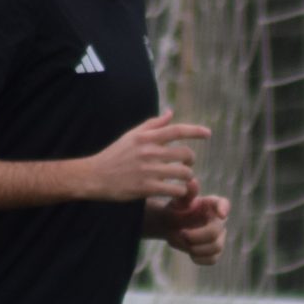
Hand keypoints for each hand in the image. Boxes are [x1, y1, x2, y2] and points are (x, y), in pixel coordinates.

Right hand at [82, 108, 210, 201]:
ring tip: (182, 179)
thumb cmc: (115, 155)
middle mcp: (149, 151)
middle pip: (185, 153)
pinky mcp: (147, 188)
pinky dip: (180, 191)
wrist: (95, 176)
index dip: (195, 131)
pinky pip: (176, 189)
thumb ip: (153, 125)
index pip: (176, 130)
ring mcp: (149, 170)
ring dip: (187, 177)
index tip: (208, 133)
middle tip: (187, 164)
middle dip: (191, 160)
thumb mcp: (131, 136)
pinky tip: (176, 191)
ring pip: (184, 173)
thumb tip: (171, 113)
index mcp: (146, 137)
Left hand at [150, 188, 229, 264]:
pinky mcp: (214, 252)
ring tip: (183, 242)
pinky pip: (212, 259)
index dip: (224, 209)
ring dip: (196, 248)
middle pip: (215, 232)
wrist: (171, 225)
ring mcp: (219, 237)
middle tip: (181, 234)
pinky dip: (199, 258)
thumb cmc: (177, 209)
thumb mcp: (178, 201)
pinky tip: (190, 253)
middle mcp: (219, 221)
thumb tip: (192, 182)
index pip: (223, 204)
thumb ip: (187, 194)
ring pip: (216, 247)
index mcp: (212, 205)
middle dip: (197, 236)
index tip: (221, 214)